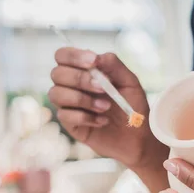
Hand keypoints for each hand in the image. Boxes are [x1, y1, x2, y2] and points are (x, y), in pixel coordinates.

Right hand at [49, 48, 166, 168]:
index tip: (93, 62)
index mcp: (83, 70)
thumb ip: (114, 65)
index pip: (63, 55)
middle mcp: (71, 85)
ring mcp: (68, 105)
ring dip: (82, 99)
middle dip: (80, 79)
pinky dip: (85, 117)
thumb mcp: (129, 82)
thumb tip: (97, 57)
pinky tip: (102, 121)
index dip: (73, 56)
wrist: (137, 137)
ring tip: (106, 107)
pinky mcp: (70, 124)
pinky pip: (64, 116)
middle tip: (104, 88)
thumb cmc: (132, 106)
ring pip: (56, 94)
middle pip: (57, 73)